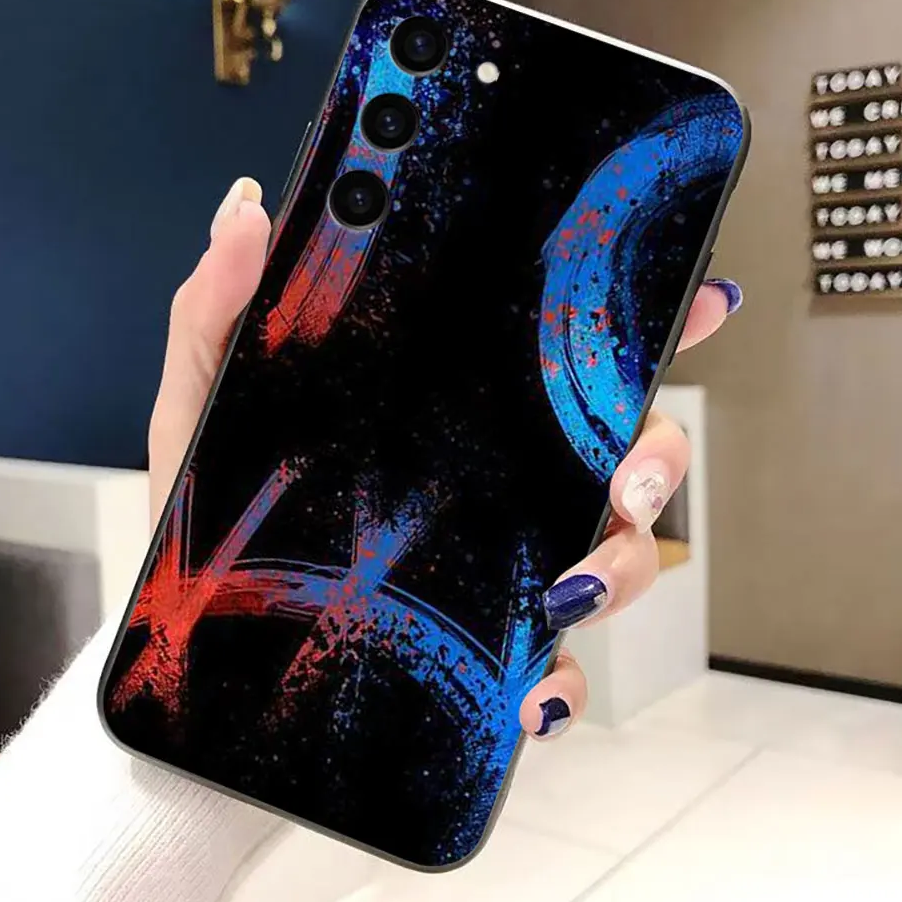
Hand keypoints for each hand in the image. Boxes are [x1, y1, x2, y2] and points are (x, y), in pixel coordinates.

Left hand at [148, 177, 741, 744]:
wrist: (204, 650)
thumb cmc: (210, 517)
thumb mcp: (206, 401)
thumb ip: (220, 307)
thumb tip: (246, 210)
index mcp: (450, 407)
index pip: (560, 352)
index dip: (643, 321)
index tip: (698, 296)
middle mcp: (496, 477)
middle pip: (624, 447)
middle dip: (659, 454)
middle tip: (629, 473)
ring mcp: (502, 561)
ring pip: (616, 552)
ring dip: (621, 568)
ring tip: (564, 591)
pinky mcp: (491, 646)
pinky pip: (562, 663)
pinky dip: (564, 679)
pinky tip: (532, 690)